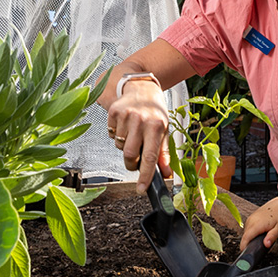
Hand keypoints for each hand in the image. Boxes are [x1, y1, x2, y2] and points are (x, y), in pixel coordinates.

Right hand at [106, 79, 169, 193]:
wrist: (141, 87)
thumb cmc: (155, 111)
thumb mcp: (164, 130)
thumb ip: (164, 153)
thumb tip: (165, 174)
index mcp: (156, 126)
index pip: (150, 156)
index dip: (145, 175)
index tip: (141, 189)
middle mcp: (141, 120)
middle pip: (129, 155)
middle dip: (131, 162)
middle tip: (136, 158)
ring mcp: (126, 115)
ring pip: (119, 146)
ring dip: (125, 146)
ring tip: (133, 134)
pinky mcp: (113, 112)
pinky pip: (111, 135)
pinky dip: (117, 135)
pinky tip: (125, 126)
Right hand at [240, 197, 277, 250]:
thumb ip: (272, 237)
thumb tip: (266, 245)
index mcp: (257, 224)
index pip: (246, 238)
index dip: (244, 247)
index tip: (245, 255)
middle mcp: (251, 221)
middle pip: (245, 237)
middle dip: (249, 245)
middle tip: (257, 250)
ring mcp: (250, 219)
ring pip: (246, 233)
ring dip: (250, 239)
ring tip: (260, 241)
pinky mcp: (250, 218)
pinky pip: (248, 229)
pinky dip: (251, 234)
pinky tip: (259, 235)